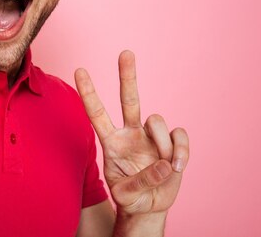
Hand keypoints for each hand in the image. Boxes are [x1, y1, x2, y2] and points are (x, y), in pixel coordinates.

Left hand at [75, 51, 188, 215]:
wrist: (149, 207)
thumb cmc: (130, 197)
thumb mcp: (124, 195)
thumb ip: (140, 182)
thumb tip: (164, 165)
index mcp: (110, 142)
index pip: (97, 113)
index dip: (89, 92)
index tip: (79, 70)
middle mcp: (130, 133)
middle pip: (129, 99)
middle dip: (127, 76)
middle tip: (125, 52)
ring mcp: (151, 137)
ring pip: (157, 120)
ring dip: (161, 144)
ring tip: (162, 168)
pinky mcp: (171, 143)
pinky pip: (179, 136)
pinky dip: (180, 152)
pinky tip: (176, 167)